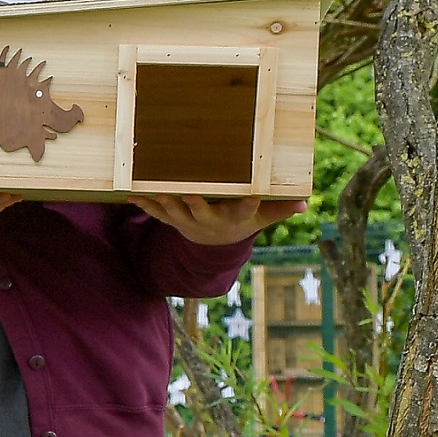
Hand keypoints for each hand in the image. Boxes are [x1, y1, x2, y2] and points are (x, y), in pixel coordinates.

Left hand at [128, 192, 304, 244]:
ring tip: (156, 192)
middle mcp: (211, 222)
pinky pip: (158, 214)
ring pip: (177, 214)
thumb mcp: (263, 218)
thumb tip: (304, 204)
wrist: (216, 244)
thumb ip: (280, 209)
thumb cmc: (243, 221)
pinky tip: (132, 195)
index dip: (248, 205)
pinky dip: (146, 205)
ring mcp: (190, 222)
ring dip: (166, 204)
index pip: (245, 211)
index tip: (253, 197)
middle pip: (203, 213)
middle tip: (188, 193)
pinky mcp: (175, 221)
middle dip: (196, 204)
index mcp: (235, 218)